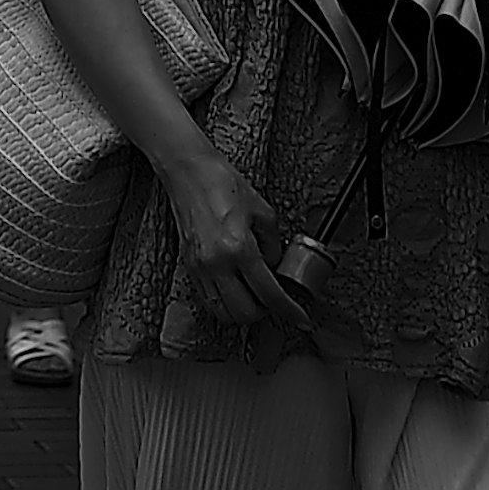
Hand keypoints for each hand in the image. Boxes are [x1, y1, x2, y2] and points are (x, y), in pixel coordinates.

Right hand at [163, 132, 314, 343]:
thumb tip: (276, 268)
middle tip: (275, 300)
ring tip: (254, 297)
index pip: (269, 294)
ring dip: (243, 312)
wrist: (188, 171)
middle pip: (245, 314)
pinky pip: (208, 300)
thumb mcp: (263, 212)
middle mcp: (216, 264)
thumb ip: (274, 245)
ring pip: (223, 313)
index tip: (300, 318)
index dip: (289, 311)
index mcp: (239, 248)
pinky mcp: (188, 267)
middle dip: (265, 312)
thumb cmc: (222, 184)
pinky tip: (235, 289)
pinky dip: (225, 304)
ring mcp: (199, 268)